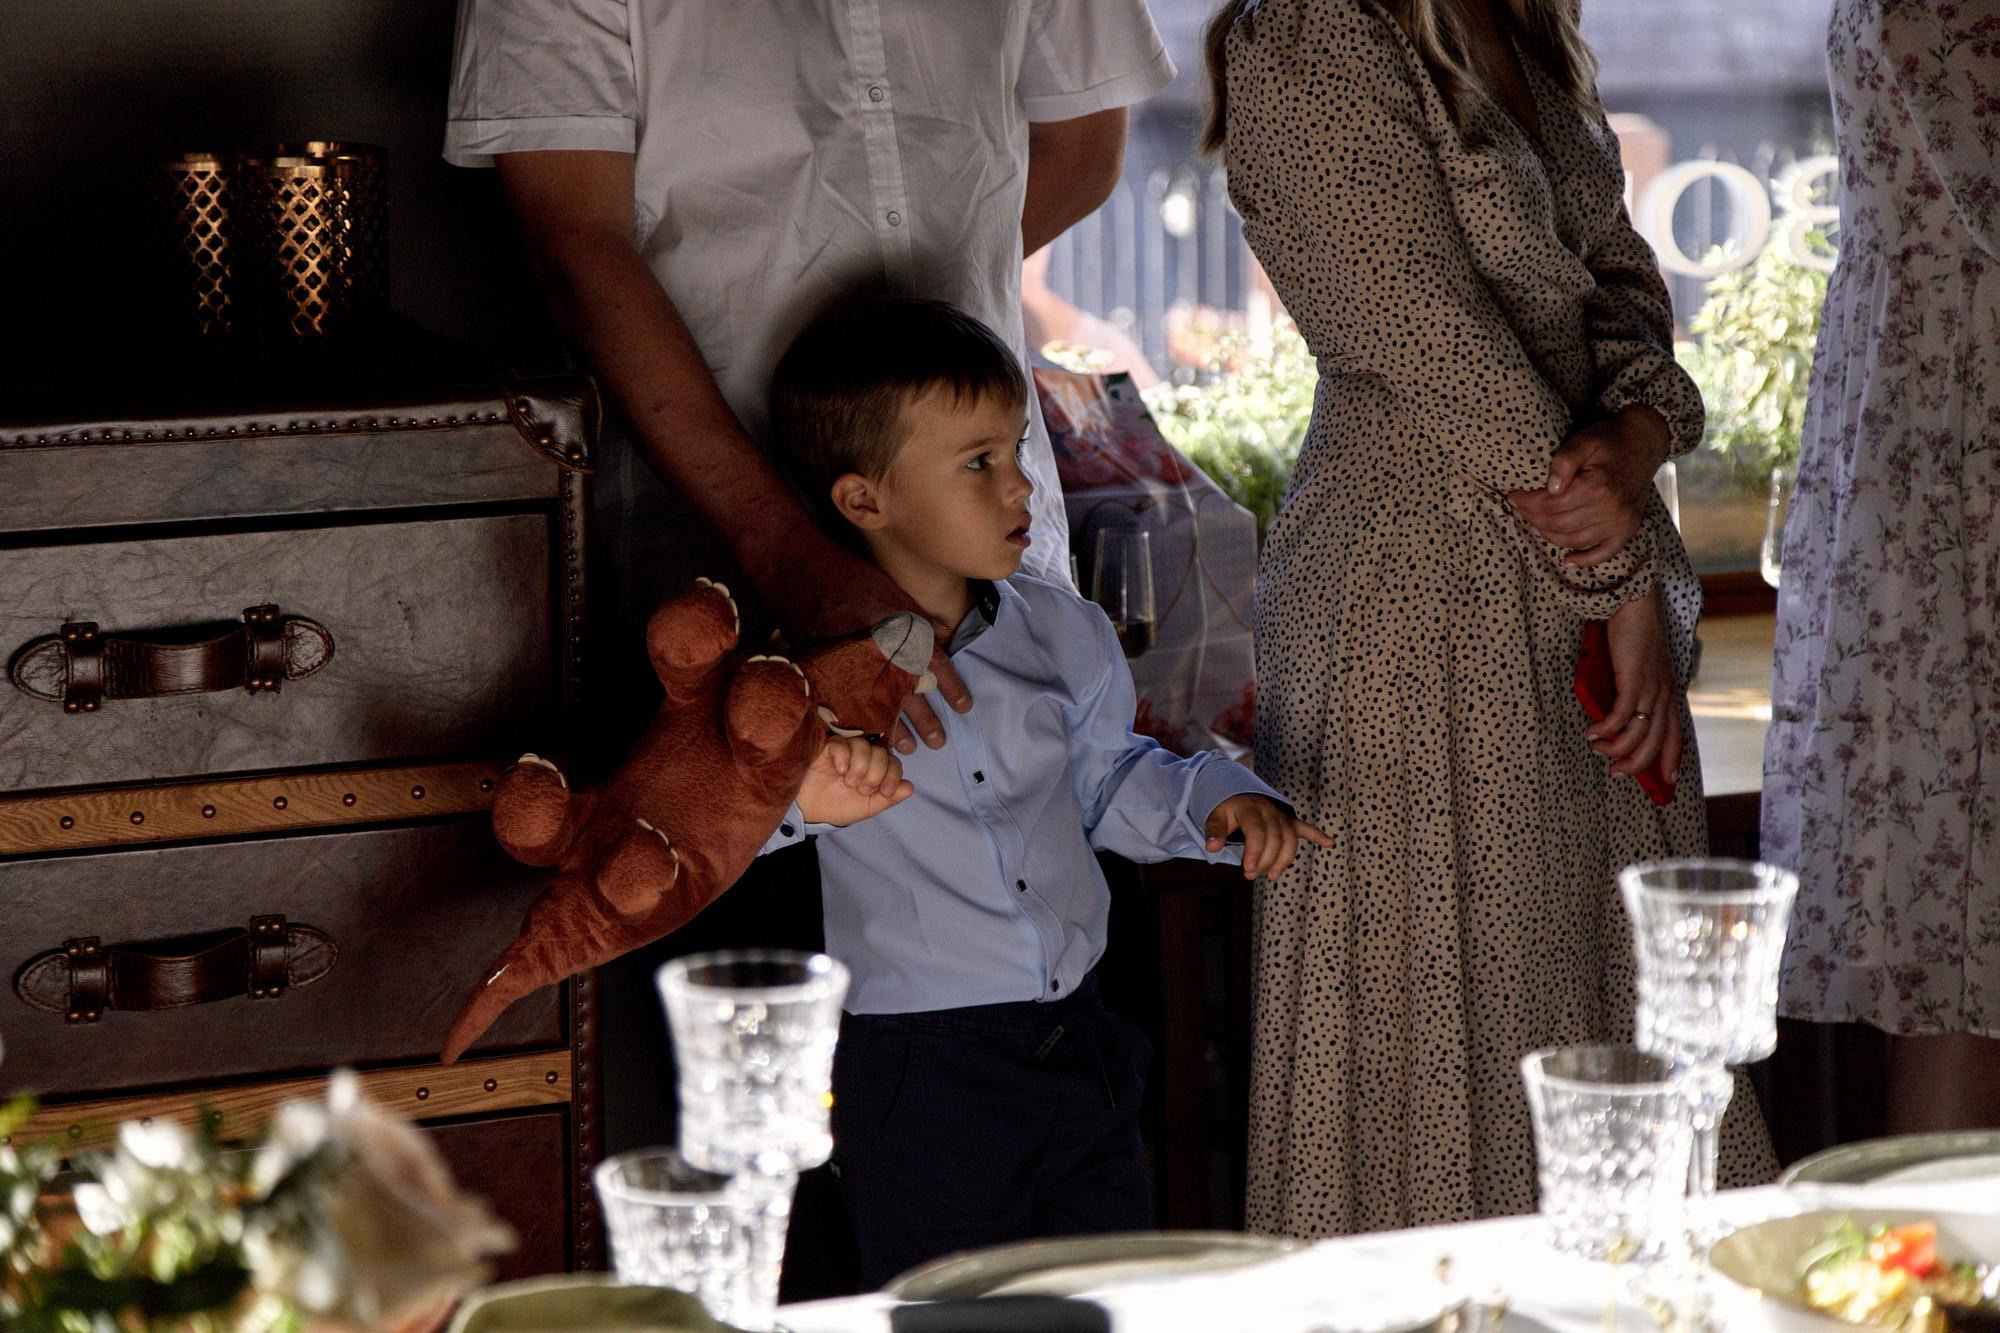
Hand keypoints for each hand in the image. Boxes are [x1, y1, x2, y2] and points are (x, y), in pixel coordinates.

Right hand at [747, 529, 971, 752]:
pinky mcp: (832, 676)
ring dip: (897, 731)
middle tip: (938, 742)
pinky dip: (863, 727)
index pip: (939, 668)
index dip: (954, 689)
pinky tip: (870, 739)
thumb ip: (921, 618)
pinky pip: (852, 709)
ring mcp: (857, 669)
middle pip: (912, 697)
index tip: (964, 707)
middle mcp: (886, 656)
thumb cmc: (853, 579)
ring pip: (882, 710)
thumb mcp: (895, 592)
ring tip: (908, 749)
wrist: (805, 573)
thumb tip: (945, 635)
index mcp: (906, 634)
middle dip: (927, 722)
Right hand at [795, 736, 913, 826]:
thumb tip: (910, 787)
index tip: (885, 792)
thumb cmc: (838, 807)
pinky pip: (841, 743)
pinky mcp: (827, 747)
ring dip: (860, 766)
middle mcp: (862, 757)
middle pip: (880, 753)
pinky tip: (839, 770)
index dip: (893, 776)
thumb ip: (888, 798)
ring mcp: (845, 750)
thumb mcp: (867, 807)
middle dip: (875, 774)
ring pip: (863, 745)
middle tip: (860, 789)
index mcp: (874, 770)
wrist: (809, 811)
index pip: (893, 762)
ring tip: (848, 782)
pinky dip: (844, 756)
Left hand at [1204, 795, 1332, 880]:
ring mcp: (1281, 815)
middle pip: (1276, 838)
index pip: (1258, 832)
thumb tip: (1212, 848)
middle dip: (1266, 860)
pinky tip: (1329, 843)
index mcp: (1250, 808)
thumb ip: (1214, 831)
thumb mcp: (1214, 816)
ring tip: (1273, 876)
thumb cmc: (1226, 809)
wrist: (1237, 792)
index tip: (1248, 870)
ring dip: (1285, 859)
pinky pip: (1305, 827)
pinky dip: (1317, 835)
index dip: (1255, 852)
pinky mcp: (1289, 820)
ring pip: (1291, 838)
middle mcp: (1269, 810)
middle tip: (1252, 875)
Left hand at [1506, 404, 1669, 566]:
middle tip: (1519, 510)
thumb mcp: (1583, 440)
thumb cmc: (1609, 440)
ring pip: (1574, 540)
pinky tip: (1567, 560)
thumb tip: (1550, 488)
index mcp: (1596, 487)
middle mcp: (1609, 509)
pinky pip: (1603, 553)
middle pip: (1558, 524)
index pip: (1549, 504)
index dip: (1526, 502)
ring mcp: (1620, 522)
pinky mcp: (1627, 529)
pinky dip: (1584, 560)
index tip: (1512, 497)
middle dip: (1532, 518)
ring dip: (1549, 536)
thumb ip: (1564, 460)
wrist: (1642, 443)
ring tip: (1534, 526)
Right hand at [1591, 586, 1683, 786]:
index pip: (1675, 734)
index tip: (1669, 781)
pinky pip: (1621, 716)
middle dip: (1637, 764)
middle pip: (1656, 742)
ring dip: (1616, 749)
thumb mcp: (1639, 665)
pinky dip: (1606, 729)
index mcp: (1667, 691)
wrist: (1637, 604)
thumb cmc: (1635, 631)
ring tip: (1597, 749)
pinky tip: (1592, 732)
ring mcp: (1650, 688)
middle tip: (1617, 773)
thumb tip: (1616, 708)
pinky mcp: (1634, 681)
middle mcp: (1663, 694)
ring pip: (1639, 735)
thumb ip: (1634, 686)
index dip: (1671, 759)